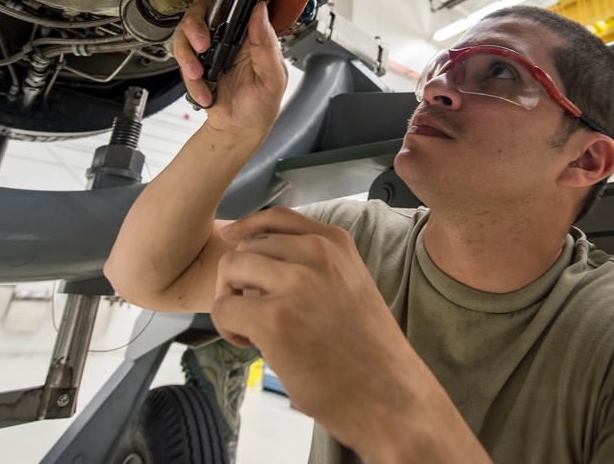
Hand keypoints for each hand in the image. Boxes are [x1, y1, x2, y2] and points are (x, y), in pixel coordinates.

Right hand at [171, 0, 287, 136]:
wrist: (239, 130)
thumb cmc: (261, 104)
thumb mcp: (272, 77)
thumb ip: (266, 44)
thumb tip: (261, 11)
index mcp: (251, 33)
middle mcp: (228, 36)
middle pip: (202, 9)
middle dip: (196, 24)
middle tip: (203, 42)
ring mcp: (209, 50)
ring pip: (186, 32)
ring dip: (188, 54)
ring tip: (199, 73)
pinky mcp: (195, 65)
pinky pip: (182, 61)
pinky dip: (191, 80)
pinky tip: (206, 93)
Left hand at [211, 207, 417, 452]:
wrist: (389, 396)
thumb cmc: (366, 350)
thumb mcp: (349, 285)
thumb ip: (315, 265)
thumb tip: (261, 259)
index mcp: (334, 243)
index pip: (275, 217)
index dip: (246, 227)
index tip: (231, 240)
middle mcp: (316, 254)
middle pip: (246, 245)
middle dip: (239, 277)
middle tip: (251, 311)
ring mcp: (296, 284)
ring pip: (229, 268)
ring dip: (229, 298)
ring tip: (248, 327)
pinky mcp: (275, 319)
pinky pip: (224, 308)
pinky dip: (226, 327)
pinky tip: (249, 344)